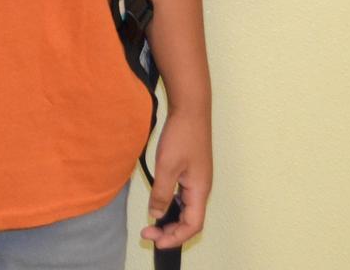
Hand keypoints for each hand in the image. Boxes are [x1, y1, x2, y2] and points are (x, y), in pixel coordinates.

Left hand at [140, 109, 211, 249]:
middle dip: (170, 231)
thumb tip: (157, 215)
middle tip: (148, 232)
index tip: (156, 240)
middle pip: (189, 220)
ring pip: (186, 208)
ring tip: (152, 222)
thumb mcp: (167, 166)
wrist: (190, 109)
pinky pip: (183, 195)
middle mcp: (201, 188)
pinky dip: (171, 203)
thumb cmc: (181, 136)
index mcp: (200, 190)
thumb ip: (161, 193)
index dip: (175, 237)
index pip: (192, 225)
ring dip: (170, 218)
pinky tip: (158, 201)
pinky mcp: (191, 170)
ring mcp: (197, 178)